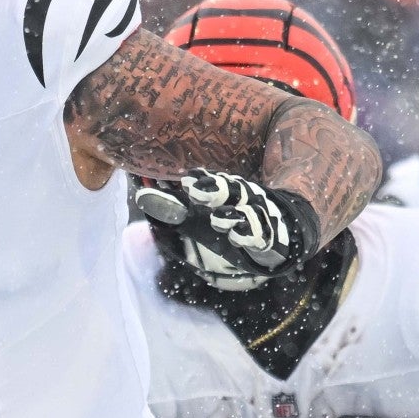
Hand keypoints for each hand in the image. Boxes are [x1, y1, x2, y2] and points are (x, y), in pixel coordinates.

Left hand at [135, 169, 318, 276]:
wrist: (277, 238)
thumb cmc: (229, 223)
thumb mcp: (196, 218)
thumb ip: (171, 209)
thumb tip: (141, 195)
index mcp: (226, 191)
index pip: (214, 181)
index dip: (201, 179)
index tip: (186, 179)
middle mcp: (245, 200)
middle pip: (234, 189)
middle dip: (216, 189)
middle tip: (195, 191)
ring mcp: (261, 218)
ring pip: (251, 211)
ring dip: (234, 216)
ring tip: (218, 220)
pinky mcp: (271, 239)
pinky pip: (265, 235)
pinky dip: (252, 236)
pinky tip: (238, 237)